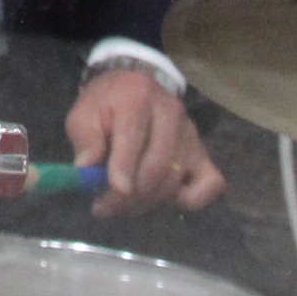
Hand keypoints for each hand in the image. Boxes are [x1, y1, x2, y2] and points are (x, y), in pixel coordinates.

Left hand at [65, 65, 222, 216]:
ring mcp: (191, 134)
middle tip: (104, 208)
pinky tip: (163, 199)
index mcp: (138, 97)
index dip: (124, 167)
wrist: (133, 87)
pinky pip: (211, 185)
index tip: (114, 191)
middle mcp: (171, 113)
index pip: (133, 136)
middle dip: (129, 196)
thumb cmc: (106, 104)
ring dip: (147, 202)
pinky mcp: (204, 153)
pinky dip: (191, 200)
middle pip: (157, 166)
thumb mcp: (85, 113)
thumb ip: (85, 139)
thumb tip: (85, 169)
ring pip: (175, 180)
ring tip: (121, 205)